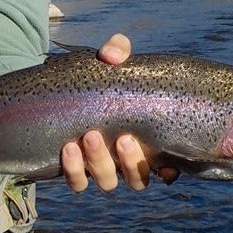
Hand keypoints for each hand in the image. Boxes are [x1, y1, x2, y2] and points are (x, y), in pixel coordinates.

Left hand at [60, 33, 177, 191]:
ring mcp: (100, 167)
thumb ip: (117, 50)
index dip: (169, 172)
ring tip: (89, 136)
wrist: (64, 88)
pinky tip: (69, 150)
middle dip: (131, 162)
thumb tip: (112, 56)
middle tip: (123, 138)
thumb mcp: (112, 59)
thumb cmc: (100, 75)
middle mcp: (125, 160)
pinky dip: (74, 172)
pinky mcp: (74, 170)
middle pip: (137, 179)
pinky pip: (77, 183)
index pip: (165, 168)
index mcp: (145, 140)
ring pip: (108, 182)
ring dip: (101, 164)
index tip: (166, 167)